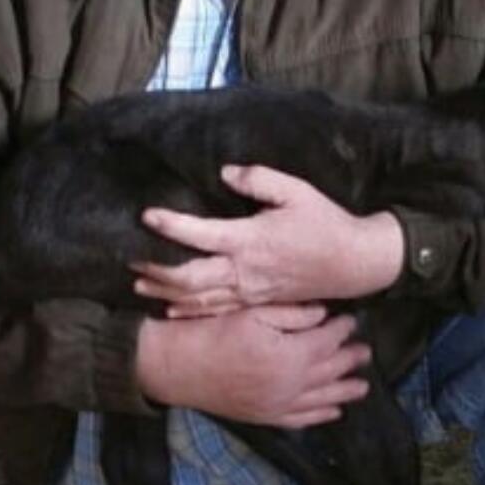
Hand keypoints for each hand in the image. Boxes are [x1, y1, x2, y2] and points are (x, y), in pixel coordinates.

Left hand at [132, 165, 405, 315]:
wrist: (354, 262)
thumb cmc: (324, 223)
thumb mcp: (296, 192)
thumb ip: (259, 180)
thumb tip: (226, 173)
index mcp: (250, 240)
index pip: (201, 234)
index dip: (171, 226)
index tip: (148, 216)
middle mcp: (244, 270)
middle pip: (189, 278)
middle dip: (157, 270)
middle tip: (131, 261)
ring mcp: (249, 291)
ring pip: (198, 299)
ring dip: (166, 293)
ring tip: (139, 286)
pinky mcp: (256, 301)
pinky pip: (217, 310)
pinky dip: (190, 311)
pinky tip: (171, 310)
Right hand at [135, 303, 372, 428]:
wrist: (177, 367)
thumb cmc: (212, 331)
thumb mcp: (252, 312)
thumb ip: (292, 314)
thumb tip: (323, 314)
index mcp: (290, 355)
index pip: (327, 341)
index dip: (342, 329)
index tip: (351, 320)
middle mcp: (290, 385)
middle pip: (330, 371)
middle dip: (349, 360)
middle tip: (365, 352)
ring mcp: (278, 405)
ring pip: (321, 399)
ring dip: (344, 391)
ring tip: (362, 386)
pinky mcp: (264, 417)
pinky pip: (300, 419)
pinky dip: (319, 416)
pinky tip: (333, 412)